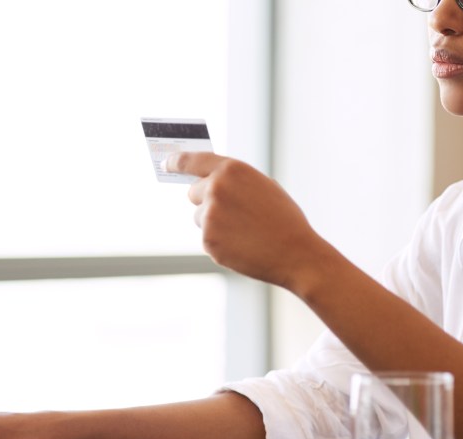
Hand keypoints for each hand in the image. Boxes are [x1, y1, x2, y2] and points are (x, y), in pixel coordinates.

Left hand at [165, 152, 330, 290]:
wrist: (296, 254)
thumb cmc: (284, 220)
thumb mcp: (263, 187)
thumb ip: (234, 182)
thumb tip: (209, 183)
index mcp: (231, 170)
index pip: (191, 160)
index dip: (176, 161)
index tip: (166, 163)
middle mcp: (215, 189)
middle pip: (192, 193)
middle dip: (205, 201)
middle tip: (231, 212)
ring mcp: (209, 216)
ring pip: (199, 218)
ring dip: (214, 224)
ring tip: (244, 232)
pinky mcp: (208, 241)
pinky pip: (207, 238)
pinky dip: (220, 243)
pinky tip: (242, 245)